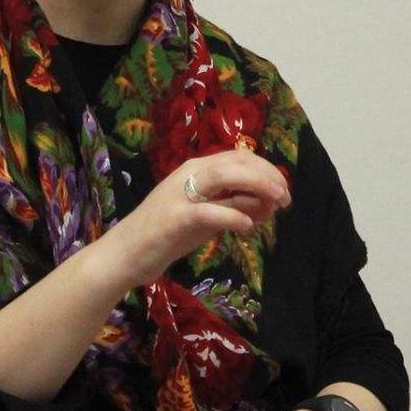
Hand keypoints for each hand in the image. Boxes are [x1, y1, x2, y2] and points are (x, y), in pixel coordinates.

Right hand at [104, 149, 289, 289]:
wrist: (125, 254)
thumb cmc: (166, 235)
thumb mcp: (206, 217)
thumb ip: (234, 207)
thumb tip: (268, 205)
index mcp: (197, 169)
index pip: (240, 157)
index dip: (267, 170)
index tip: (284, 190)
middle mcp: (190, 174)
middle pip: (238, 161)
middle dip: (267, 176)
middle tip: (285, 198)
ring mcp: (181, 194)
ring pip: (225, 176)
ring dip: (256, 186)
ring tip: (275, 204)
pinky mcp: (175, 218)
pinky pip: (209, 211)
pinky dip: (232, 215)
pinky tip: (246, 227)